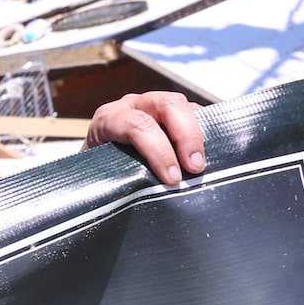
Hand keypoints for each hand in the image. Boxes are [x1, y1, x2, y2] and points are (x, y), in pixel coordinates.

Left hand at [88, 91, 206, 184]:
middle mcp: (133, 106)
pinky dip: (204, 134)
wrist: (96, 167)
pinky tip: (207, 156)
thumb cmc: (98, 173)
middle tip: (195, 168)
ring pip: (184, 107)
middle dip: (186, 136)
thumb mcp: (101, 177)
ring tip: (203, 166)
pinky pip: (195, 116)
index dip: (159, 150)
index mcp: (110, 119)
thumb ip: (119, 182)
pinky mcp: (172, 115)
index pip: (137, 125)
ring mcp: (154, 107)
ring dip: (198, 136)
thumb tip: (144, 199)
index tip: (172, 179)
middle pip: (167, 105)